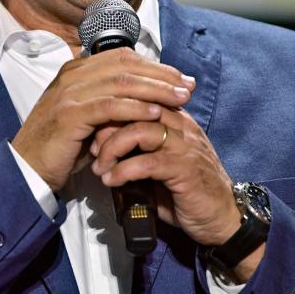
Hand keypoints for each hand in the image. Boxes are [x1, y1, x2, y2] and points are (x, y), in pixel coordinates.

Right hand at [12, 49, 194, 191]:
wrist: (27, 168)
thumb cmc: (62, 145)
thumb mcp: (88, 117)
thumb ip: (110, 101)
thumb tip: (148, 96)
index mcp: (76, 71)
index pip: (123, 57)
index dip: (154, 65)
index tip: (179, 77)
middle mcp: (72, 75)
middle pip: (126, 66)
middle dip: (161, 75)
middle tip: (188, 86)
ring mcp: (69, 93)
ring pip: (121, 83)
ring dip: (155, 89)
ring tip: (180, 99)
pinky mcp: (70, 115)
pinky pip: (109, 106)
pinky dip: (135, 108)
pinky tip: (155, 113)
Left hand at [91, 107, 241, 246]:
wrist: (223, 217)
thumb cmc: (187, 189)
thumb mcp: (159, 161)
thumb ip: (137, 147)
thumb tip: (99, 144)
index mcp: (174, 116)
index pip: (138, 98)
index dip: (111, 110)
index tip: (92, 129)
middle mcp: (180, 124)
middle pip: (136, 108)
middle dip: (106, 126)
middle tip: (91, 148)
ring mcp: (184, 145)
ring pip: (139, 130)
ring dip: (111, 148)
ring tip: (99, 166)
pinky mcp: (185, 169)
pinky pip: (147, 163)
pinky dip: (123, 171)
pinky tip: (111, 180)